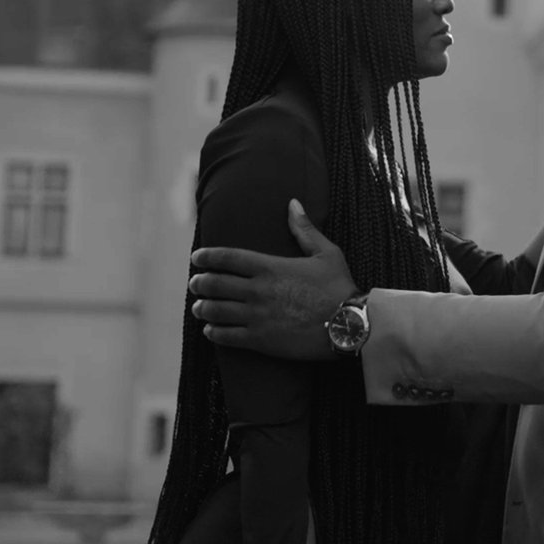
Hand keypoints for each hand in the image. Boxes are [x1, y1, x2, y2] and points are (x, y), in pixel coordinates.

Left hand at [188, 200, 357, 360]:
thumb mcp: (326, 253)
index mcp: (270, 267)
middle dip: (200, 283)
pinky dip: (213, 332)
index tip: (197, 258)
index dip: (207, 256)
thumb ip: (304, 229)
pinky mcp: (259, 339)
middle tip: (195, 284)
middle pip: (215, 284)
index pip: (228, 258)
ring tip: (199, 307)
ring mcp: (256, 316)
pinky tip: (211, 330)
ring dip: (202, 308)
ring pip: (215, 311)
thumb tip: (293, 203)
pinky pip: (226, 336)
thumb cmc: (338, 287)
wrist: (348, 324)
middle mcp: (258, 290)